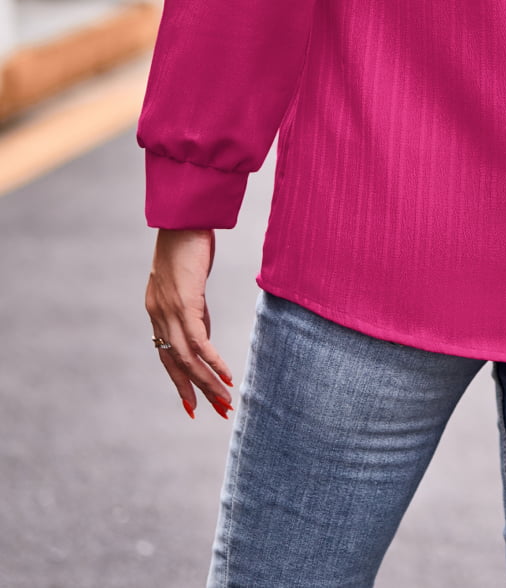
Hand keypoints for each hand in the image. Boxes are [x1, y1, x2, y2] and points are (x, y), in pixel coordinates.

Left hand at [145, 228, 233, 420]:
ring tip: (226, 401)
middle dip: (195, 390)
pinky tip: (227, 375)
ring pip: (187, 359)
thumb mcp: (190, 280)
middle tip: (215, 412)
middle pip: (175, 363)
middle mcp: (158, 315)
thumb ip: (194, 309)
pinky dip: (214, 361)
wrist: (184, 214)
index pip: (166, 354)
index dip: (179, 381)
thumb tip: (204, 335)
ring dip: (208, 382)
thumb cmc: (188, 240)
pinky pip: (199, 342)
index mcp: (156, 310)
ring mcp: (169, 310)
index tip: (192, 404)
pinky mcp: (185, 303)